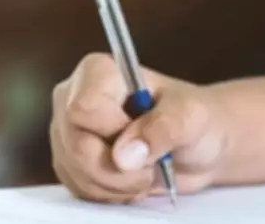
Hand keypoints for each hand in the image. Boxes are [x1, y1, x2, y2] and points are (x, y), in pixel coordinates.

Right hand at [50, 54, 229, 203]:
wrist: (197, 145)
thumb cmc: (195, 118)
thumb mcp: (191, 116)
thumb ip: (163, 128)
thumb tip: (125, 155)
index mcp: (100, 72)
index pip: (84, 107)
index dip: (113, 131)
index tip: (143, 137)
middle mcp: (75, 97)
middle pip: (77, 144)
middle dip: (117, 169)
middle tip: (149, 166)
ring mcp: (67, 130)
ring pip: (76, 170)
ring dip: (116, 184)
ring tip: (143, 172)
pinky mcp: (69, 160)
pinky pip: (77, 187)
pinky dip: (108, 192)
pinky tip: (129, 181)